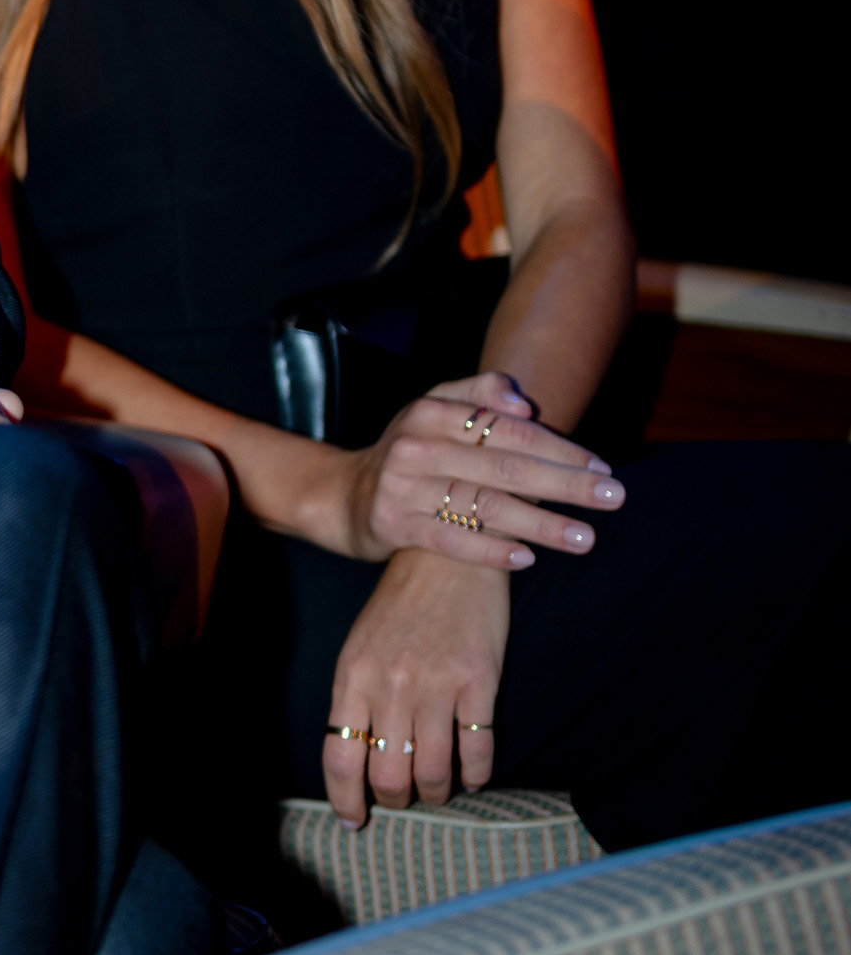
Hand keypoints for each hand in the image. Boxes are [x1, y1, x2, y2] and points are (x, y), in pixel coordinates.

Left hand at [322, 553, 508, 823]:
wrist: (448, 554)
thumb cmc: (399, 606)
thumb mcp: (359, 647)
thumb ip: (354, 701)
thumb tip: (355, 763)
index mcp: (353, 677)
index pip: (341, 758)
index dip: (345, 800)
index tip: (352, 821)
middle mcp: (391, 685)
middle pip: (388, 776)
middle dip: (394, 800)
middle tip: (402, 798)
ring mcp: (437, 685)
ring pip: (433, 773)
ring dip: (435, 792)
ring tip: (438, 788)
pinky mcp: (480, 682)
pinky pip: (477, 751)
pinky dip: (475, 776)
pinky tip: (472, 776)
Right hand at [336, 371, 622, 569]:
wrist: (342, 496)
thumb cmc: (407, 452)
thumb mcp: (433, 410)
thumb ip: (478, 394)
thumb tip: (523, 401)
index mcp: (432, 411)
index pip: (509, 429)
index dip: (559, 448)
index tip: (602, 467)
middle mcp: (417, 445)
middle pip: (505, 467)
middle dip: (565, 484)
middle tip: (613, 498)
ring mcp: (404, 487)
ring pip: (484, 507)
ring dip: (540, 523)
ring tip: (585, 537)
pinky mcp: (392, 524)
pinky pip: (450, 541)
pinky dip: (489, 551)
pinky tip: (526, 560)